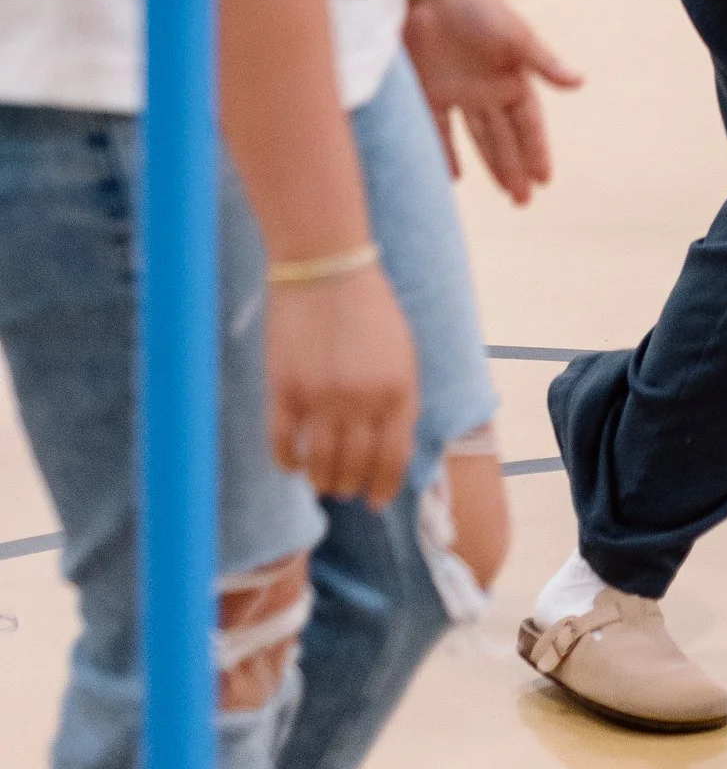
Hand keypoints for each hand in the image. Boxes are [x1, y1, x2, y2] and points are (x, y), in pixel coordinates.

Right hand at [265, 268, 418, 508]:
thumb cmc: (369, 307)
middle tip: (344, 488)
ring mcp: (322, 397)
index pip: (393, 458)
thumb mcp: (402, 352)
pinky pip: (283, 446)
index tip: (375, 501)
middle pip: (355, 468)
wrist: (326, 267)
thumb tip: (391, 449)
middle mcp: (363, 400)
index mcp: (399, 389)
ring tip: (321, 479)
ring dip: (321, 479)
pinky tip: (292, 463)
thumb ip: (400, 399)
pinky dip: (287, 462)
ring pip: (320, 465)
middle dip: (351, 485)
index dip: (383, 486)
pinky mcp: (285, 390)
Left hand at [403, 0, 581, 202]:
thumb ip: (544, 64)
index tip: (545, 180)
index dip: (536, 151)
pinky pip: (439, 132)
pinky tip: (454, 178)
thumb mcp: (516, 37)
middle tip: (524, 202)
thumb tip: (581, 84)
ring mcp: (459, 93)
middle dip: (516, 169)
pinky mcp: (430, 93)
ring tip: (505, 193)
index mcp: (512, 78)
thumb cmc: (478, 9)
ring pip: (479, 139)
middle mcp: (488, 90)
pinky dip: (445, 154)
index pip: (528, 124)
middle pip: (505, 138)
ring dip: (491, 165)